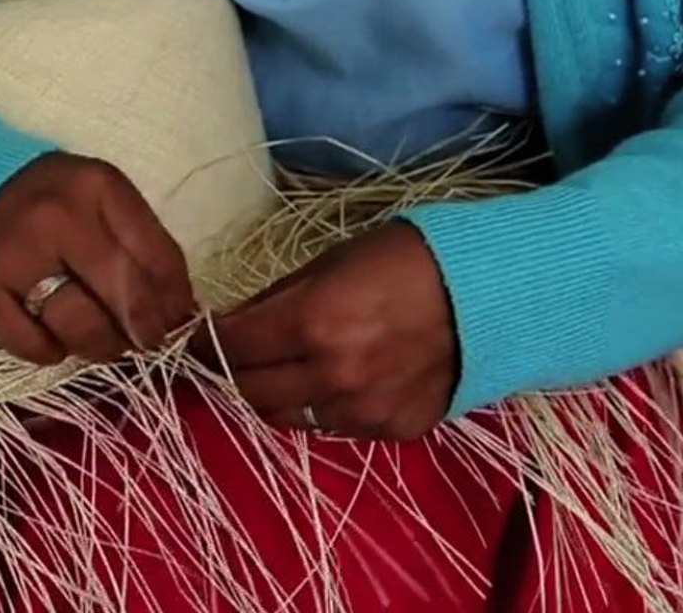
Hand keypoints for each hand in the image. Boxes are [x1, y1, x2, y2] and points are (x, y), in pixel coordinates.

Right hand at [0, 152, 195, 364]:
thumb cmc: (51, 205)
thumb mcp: (104, 205)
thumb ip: (145, 250)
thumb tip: (182, 314)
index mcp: (97, 186)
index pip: (159, 258)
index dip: (174, 300)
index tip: (175, 318)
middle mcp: (56, 215)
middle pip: (125, 296)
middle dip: (145, 330)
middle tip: (145, 341)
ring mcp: (12, 252)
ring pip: (81, 327)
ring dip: (102, 347)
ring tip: (102, 342)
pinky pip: (33, 346)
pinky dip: (51, 351)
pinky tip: (52, 335)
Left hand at [192, 222, 457, 440]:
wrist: (497, 293)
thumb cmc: (411, 259)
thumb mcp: (334, 260)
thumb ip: (277, 298)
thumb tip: (233, 321)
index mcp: (313, 322)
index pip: (230, 346)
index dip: (202, 342)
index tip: (193, 337)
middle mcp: (332, 376)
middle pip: (248, 390)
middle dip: (231, 369)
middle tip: (235, 353)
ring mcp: (363, 410)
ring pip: (286, 416)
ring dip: (274, 392)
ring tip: (284, 367)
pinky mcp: (392, 431)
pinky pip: (332, 426)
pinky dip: (320, 406)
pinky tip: (335, 380)